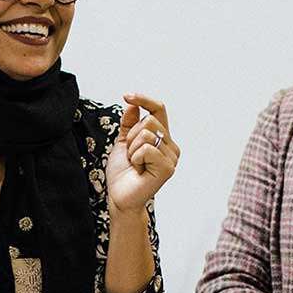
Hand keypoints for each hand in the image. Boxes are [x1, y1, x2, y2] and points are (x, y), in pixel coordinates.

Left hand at [106, 93, 180, 212]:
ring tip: (136, 164)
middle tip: (132, 155)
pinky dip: (136, 158)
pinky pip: (147, 149)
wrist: (120, 197)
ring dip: (133, 149)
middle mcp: (171, 146)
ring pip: (147, 134)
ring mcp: (171, 158)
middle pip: (150, 121)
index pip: (159, 110)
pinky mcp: (167, 168)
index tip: (127, 96)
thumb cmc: (123, 173)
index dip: (144, 100)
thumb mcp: (123, 143)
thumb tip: (132, 105)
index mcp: (163, 138)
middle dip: (132, 137)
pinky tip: (139, 170)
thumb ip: (129, 124)